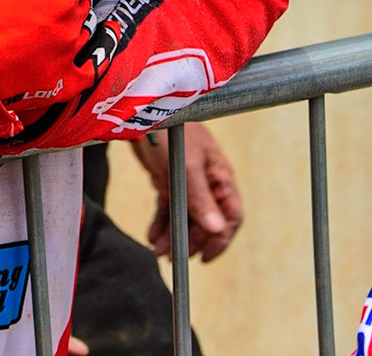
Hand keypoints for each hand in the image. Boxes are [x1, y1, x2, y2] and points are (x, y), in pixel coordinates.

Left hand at [130, 124, 243, 261]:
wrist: (140, 112)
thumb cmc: (170, 132)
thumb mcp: (187, 168)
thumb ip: (201, 199)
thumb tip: (217, 230)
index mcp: (220, 176)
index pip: (230, 216)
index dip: (220, 239)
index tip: (204, 258)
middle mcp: (207, 181)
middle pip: (206, 220)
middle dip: (190, 240)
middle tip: (171, 256)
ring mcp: (187, 180)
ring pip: (186, 216)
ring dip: (174, 234)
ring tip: (157, 249)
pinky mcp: (168, 178)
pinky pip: (170, 207)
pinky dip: (162, 222)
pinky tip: (153, 235)